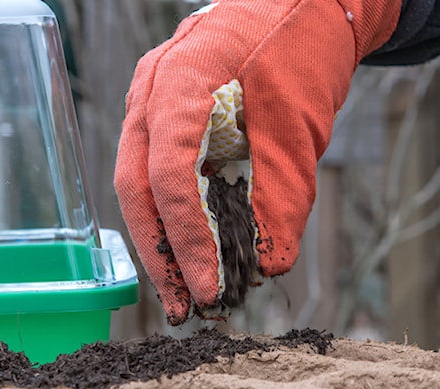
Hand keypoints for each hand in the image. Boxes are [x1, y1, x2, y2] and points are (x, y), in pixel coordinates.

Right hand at [114, 0, 398, 324]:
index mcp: (178, 82)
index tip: (208, 287)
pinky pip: (158, 174)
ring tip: (188, 291)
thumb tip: (268, 266)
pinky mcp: (166, 117)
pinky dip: (175, 216)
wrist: (303, 3)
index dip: (186, 240)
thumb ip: (284, 196)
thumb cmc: (300, 48)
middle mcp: (150, 92)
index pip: (168, 177)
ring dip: (163, 242)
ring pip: (142, 186)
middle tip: (185, 308)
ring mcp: (151, 102)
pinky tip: (194, 251)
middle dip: (160, 255)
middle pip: (137, 189)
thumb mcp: (300, 127)